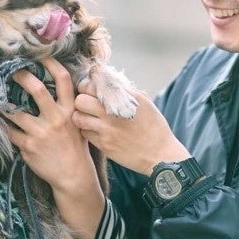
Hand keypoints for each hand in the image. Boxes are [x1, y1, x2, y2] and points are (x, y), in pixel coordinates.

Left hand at [2, 57, 97, 194]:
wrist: (73, 176)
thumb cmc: (75, 147)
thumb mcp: (78, 124)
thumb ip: (67, 107)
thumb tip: (51, 86)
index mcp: (70, 110)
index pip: (63, 80)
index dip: (51, 64)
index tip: (40, 56)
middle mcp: (56, 118)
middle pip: (36, 89)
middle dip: (21, 76)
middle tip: (11, 71)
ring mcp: (41, 132)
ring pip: (16, 112)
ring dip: (5, 105)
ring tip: (0, 99)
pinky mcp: (29, 146)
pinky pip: (11, 131)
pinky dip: (6, 127)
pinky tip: (4, 123)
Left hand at [73, 86, 189, 174]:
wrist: (160, 155)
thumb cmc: (154, 127)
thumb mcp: (144, 103)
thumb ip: (125, 91)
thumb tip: (108, 83)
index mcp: (123, 98)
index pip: (92, 85)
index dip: (88, 87)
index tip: (91, 92)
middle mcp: (112, 112)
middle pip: (80, 100)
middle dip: (81, 101)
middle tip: (87, 105)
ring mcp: (106, 130)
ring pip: (78, 118)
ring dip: (80, 116)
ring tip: (89, 118)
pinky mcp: (104, 145)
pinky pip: (85, 133)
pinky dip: (87, 130)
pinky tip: (95, 130)